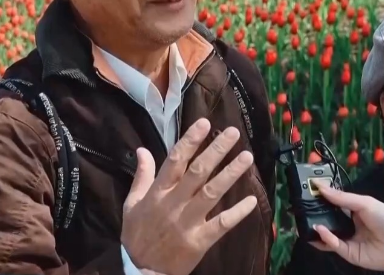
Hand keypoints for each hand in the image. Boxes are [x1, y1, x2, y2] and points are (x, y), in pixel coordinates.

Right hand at [121, 118, 257, 274]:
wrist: (142, 272)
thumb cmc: (138, 235)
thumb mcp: (132, 205)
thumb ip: (141, 176)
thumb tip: (142, 149)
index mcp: (158, 193)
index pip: (175, 161)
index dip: (190, 141)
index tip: (204, 123)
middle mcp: (174, 203)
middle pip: (198, 172)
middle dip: (216, 150)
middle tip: (233, 133)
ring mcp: (188, 222)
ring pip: (212, 193)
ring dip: (231, 174)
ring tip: (247, 157)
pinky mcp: (200, 240)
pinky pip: (222, 224)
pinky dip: (237, 213)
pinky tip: (251, 200)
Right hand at [309, 184, 383, 274]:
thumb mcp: (365, 203)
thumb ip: (342, 198)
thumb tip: (321, 186)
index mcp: (356, 211)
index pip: (334, 204)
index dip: (322, 200)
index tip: (307, 193)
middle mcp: (351, 225)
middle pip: (329, 220)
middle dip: (315, 216)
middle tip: (300, 209)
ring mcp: (350, 240)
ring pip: (328, 235)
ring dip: (317, 229)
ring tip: (304, 222)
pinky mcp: (350, 254)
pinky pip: (335, 246)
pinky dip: (327, 238)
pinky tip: (321, 230)